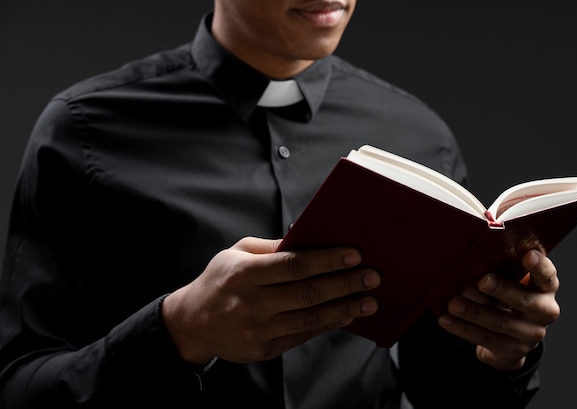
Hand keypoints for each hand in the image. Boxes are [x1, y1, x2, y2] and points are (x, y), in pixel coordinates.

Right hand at [161, 237, 379, 364]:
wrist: (192, 323)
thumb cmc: (219, 280)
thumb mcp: (236, 253)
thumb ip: (271, 248)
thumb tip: (310, 240)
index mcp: (244, 273)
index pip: (293, 265)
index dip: (327, 260)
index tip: (354, 255)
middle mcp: (250, 303)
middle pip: (307, 292)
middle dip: (345, 284)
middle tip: (372, 276)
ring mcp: (257, 330)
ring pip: (310, 318)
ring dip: (344, 308)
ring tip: (369, 301)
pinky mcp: (264, 349)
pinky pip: (303, 335)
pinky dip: (328, 324)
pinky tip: (346, 315)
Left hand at [438, 249, 559, 370]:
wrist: (512, 339)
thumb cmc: (508, 297)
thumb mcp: (511, 282)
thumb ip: (502, 271)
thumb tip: (474, 263)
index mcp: (545, 289)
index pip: (547, 276)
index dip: (539, 266)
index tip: (528, 255)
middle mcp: (543, 311)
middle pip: (524, 300)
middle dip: (502, 289)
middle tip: (482, 281)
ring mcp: (529, 334)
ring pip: (500, 322)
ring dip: (474, 312)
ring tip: (453, 303)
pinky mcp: (511, 350)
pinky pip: (484, 338)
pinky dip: (462, 328)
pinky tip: (446, 319)